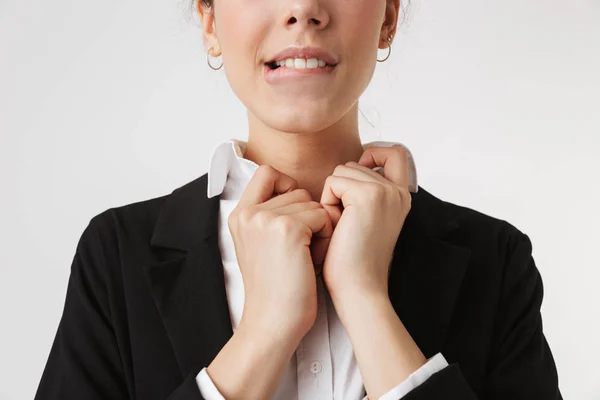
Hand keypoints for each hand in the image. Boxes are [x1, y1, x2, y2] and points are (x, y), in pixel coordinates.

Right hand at [228, 165, 332, 343]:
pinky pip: (322, 216)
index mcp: (240, 215)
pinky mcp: (287, 228)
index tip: (297, 212)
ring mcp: (266, 218)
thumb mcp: (260, 246)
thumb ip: (270, 216)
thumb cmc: (276, 290)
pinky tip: (312, 260)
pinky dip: (325, 237)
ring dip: (318, 227)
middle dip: (308, 215)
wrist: (272, 322)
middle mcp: (249, 213)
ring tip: (306, 256)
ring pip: (312, 203)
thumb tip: (300, 193)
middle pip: (296, 190)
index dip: (287, 185)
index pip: (266, 173)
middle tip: (302, 248)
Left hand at [319, 145, 425, 398]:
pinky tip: (336, 227)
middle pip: (355, 163)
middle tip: (345, 223)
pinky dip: (327, 203)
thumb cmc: (352, 262)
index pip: (395, 152)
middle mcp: (398, 191)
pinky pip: (334, 182)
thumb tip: (349, 168)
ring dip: (332, 197)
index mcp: (401, 197)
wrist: (358, 290)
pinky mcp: (369, 195)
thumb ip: (364, 193)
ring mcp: (385, 191)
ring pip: (342, 172)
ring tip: (341, 227)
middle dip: (340, 188)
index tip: (357, 179)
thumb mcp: (363, 220)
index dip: (374, 153)